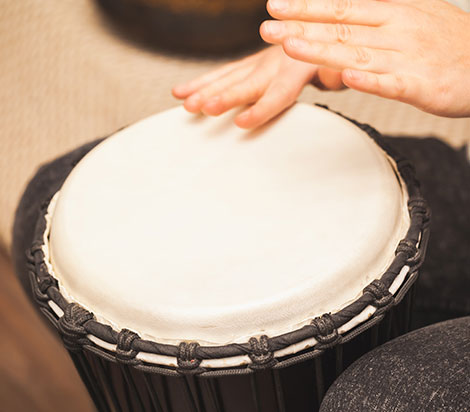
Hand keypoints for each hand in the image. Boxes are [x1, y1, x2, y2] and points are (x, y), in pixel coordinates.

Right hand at [172, 45, 343, 128]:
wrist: (319, 30)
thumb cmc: (332, 57)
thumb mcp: (342, 65)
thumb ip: (337, 74)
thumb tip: (337, 75)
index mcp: (298, 68)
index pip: (278, 92)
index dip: (260, 109)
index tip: (241, 122)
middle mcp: (274, 63)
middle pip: (245, 84)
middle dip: (223, 96)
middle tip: (203, 108)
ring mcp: (259, 62)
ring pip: (228, 77)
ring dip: (205, 91)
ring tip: (185, 104)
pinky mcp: (249, 65)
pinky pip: (223, 74)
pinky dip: (201, 83)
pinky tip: (180, 93)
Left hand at [261, 0, 469, 116]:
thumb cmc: (448, 44)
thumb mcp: (413, 17)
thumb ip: (377, 18)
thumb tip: (344, 17)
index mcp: (392, 14)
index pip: (341, 9)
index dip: (306, 7)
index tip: (275, 5)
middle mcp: (396, 31)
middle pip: (341, 29)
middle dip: (301, 28)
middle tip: (268, 28)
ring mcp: (408, 57)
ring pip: (358, 54)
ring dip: (322, 51)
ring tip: (291, 48)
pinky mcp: (420, 85)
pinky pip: (391, 83)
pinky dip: (369, 80)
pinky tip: (347, 77)